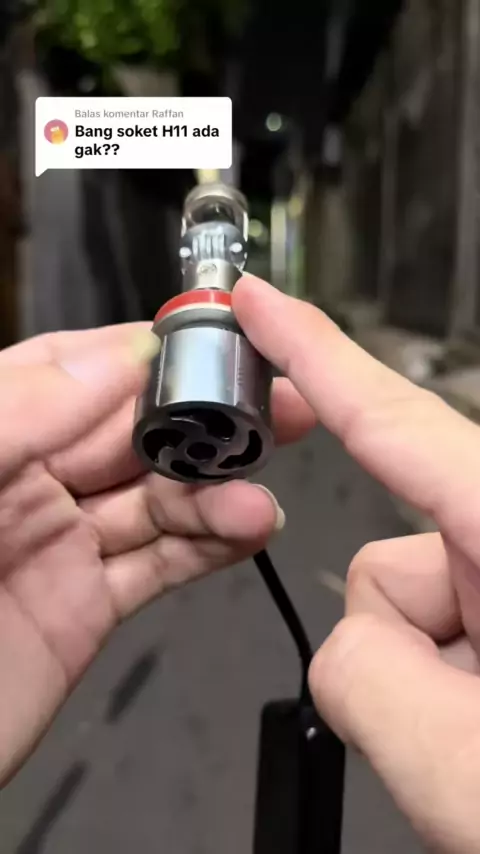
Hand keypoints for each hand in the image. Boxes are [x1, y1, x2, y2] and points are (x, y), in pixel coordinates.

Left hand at [0, 322, 314, 785]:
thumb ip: (20, 411)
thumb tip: (118, 357)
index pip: (71, 372)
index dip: (140, 355)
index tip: (209, 341)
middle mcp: (28, 479)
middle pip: (129, 436)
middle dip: (201, 418)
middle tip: (276, 410)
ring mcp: (61, 544)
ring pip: (154, 503)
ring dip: (213, 496)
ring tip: (256, 503)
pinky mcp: (86, 607)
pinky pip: (157, 567)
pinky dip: (208, 548)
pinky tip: (249, 531)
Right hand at [234, 275, 479, 853]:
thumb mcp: (465, 766)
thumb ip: (363, 678)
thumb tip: (348, 638)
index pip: (401, 423)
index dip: (318, 354)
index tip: (265, 305)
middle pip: (388, 565)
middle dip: (402, 649)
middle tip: (464, 740)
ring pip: (405, 608)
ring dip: (431, 681)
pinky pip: (433, 630)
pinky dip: (447, 686)